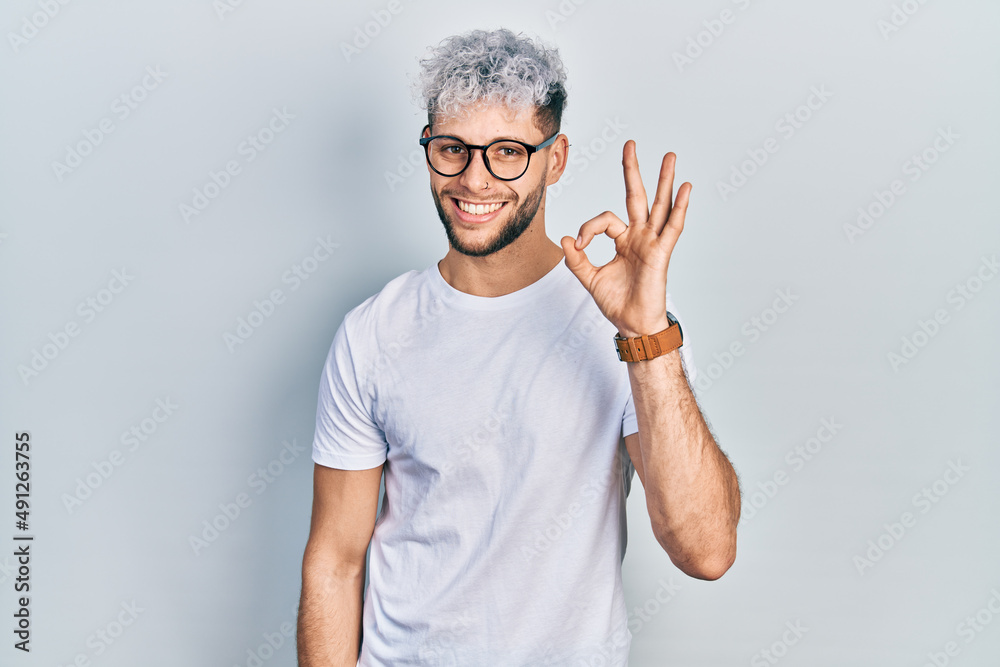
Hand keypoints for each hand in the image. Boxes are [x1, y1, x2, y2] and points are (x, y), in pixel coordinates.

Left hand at [560, 140, 691, 337]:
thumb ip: (578, 260)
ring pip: (658, 205)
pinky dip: (680, 207)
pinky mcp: (661, 253)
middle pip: (637, 196)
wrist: (633, 325)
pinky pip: (672, 227)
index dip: (588, 229)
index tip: (578, 246)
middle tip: (630, 144)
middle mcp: (639, 236)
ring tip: (669, 156)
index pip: (604, 220)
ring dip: (664, 180)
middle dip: (633, 171)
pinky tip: (685, 188)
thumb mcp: (590, 279)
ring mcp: (652, 242)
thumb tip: (567, 238)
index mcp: (623, 240)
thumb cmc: (618, 303)